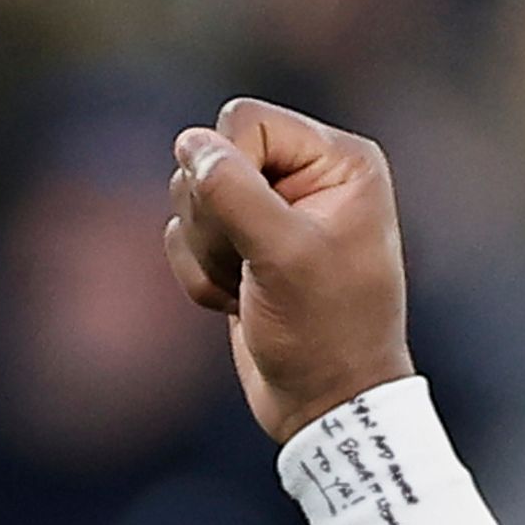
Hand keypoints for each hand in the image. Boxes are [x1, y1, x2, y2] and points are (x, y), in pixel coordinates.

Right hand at [165, 97, 416, 444]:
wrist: (327, 405)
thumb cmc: (324, 332)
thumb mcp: (283, 255)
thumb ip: (232, 189)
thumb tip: (190, 142)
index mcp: (341, 161)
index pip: (244, 120)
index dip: (229, 169)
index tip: (260, 228)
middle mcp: (310, 174)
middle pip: (209, 155)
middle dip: (217, 219)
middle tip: (259, 268)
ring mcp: (272, 208)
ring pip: (190, 196)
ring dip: (209, 252)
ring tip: (254, 289)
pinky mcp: (242, 243)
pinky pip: (183, 234)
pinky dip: (201, 274)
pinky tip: (239, 301)